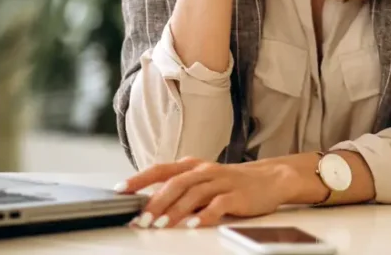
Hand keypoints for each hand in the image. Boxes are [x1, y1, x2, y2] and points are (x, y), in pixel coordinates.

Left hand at [116, 157, 291, 228]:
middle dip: (155, 202)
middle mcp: (205, 170)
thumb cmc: (231, 182)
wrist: (270, 178)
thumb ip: (179, 189)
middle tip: (141, 219)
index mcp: (192, 166)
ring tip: (160, 225)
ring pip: (193, 194)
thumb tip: (148, 204)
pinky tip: (193, 225)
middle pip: (175, 183)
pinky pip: (218, 205)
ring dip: (175, 211)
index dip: (139, 178)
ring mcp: (221, 181)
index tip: (120, 190)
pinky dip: (204, 216)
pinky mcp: (237, 195)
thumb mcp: (202, 181)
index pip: (160, 170)